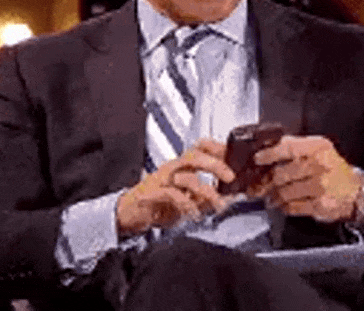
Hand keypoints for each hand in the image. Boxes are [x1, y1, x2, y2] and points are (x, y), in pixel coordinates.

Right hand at [116, 139, 238, 238]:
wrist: (129, 214)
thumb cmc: (158, 205)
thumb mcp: (188, 202)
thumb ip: (205, 199)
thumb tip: (228, 198)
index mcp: (181, 167)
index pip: (200, 149)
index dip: (218, 149)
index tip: (234, 156)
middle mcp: (172, 169)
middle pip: (195, 155)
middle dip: (215, 164)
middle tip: (230, 177)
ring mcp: (161, 180)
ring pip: (186, 175)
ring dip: (206, 191)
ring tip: (217, 205)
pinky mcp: (152, 194)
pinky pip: (172, 194)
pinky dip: (186, 204)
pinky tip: (193, 214)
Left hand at [248, 135, 362, 222]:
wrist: (355, 192)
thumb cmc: (334, 170)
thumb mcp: (318, 150)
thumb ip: (293, 146)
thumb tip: (266, 148)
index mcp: (318, 147)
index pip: (287, 148)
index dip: (269, 154)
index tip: (258, 159)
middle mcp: (320, 165)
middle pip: (281, 173)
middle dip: (267, 181)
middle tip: (261, 185)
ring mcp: (321, 186)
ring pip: (284, 192)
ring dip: (274, 196)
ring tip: (273, 196)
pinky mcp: (320, 205)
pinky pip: (292, 207)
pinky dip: (284, 207)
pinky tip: (285, 204)